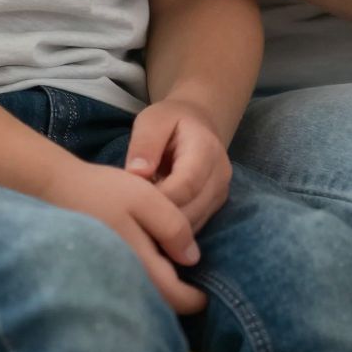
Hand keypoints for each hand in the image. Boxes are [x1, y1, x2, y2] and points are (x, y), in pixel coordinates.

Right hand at [46, 156, 206, 314]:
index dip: (194, 298)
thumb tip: (193, 259)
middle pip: (158, 300)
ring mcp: (106, 276)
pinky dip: (142, 278)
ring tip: (171, 267)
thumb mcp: (145, 198)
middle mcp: (121, 278)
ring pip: (142, 293)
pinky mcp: (96, 270)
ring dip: (160, 287)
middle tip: (192, 280)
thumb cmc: (102, 190)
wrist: (54, 188)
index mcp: (137, 262)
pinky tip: (146, 258)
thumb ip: (172, 227)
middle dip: (178, 295)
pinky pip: (127, 284)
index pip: (174, 296)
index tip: (206, 292)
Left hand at [127, 99, 233, 231]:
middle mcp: (220, 175)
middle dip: (158, 218)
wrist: (197, 123)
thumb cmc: (170, 121)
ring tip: (140, 216)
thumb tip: (136, 173)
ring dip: (164, 228)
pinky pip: (192, 228)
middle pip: (190, 211)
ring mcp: (220, 193)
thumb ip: (144, 144)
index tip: (132, 200)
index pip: (185, 185)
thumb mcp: (152, 120)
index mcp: (206, 149)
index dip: (158, 198)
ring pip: (192, 226)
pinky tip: (152, 220)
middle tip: (131, 214)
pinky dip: (171, 231)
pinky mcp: (214, 207)